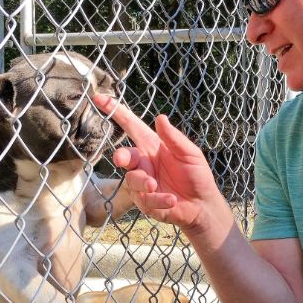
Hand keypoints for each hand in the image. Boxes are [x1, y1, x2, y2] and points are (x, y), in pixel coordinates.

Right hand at [93, 95, 220, 229]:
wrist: (203, 205)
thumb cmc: (197, 175)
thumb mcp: (190, 154)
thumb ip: (174, 138)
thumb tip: (160, 117)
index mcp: (153, 146)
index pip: (131, 126)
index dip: (116, 112)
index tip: (99, 98)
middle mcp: (144, 162)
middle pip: (124, 155)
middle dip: (121, 156)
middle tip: (121, 159)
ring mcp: (143, 183)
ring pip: (132, 180)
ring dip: (143, 182)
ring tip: (156, 186)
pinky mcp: (145, 202)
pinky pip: (145, 200)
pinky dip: (158, 200)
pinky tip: (171, 200)